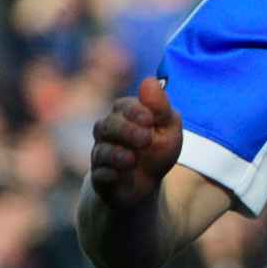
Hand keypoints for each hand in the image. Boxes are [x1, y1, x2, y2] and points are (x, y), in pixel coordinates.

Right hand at [90, 76, 183, 208]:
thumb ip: (160, 107)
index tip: (149, 120)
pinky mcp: (101, 179)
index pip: (123, 106)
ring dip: (116, 154)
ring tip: (132, 160)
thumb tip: (148, 82)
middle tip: (146, 139)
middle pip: (109, 125)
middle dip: (126, 131)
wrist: (146, 185)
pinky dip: (106, 175)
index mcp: (124, 116)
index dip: (135, 111)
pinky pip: (98, 175)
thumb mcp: (168, 129)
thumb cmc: (157, 151)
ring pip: (101, 151)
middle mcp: (108, 133)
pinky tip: (115, 176)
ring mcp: (102, 155)